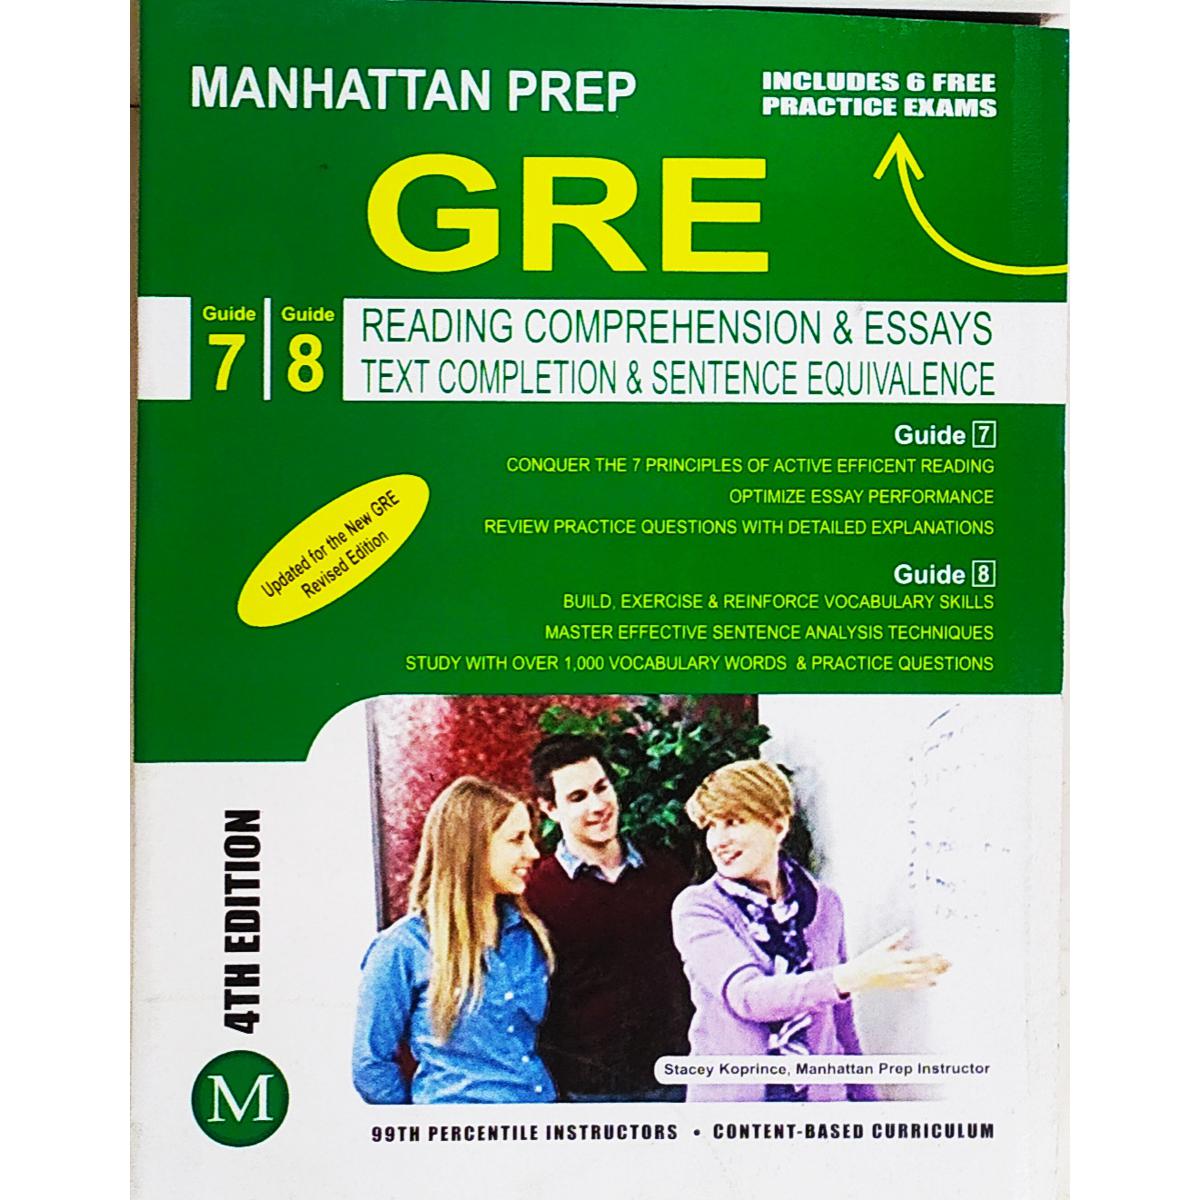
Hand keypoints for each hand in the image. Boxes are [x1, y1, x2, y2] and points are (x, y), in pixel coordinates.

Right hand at [833, 928, 950, 994]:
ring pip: (922, 977)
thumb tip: (906, 930)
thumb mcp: (881, 946)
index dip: (930, 954)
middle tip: (950, 962)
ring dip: (935, 974)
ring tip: (946, 970)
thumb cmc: (870, 959)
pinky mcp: (900, 985)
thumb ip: (896, 938)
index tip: (940, 951)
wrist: (860, 976)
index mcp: (896, 957)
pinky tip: (935, 982)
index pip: (918, 956)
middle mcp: (901, 969)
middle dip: (938, 965)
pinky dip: (926, 983)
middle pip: (924, 967)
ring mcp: (901, 978)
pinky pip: (915, 985)